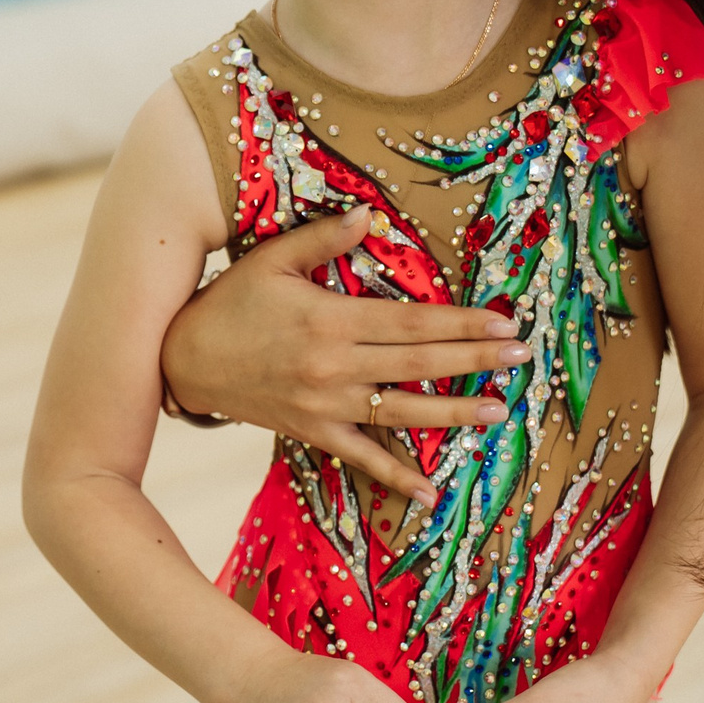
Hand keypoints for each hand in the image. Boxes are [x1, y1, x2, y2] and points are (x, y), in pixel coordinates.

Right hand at [160, 206, 527, 502]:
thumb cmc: (230, 303)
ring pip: (402, 411)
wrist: (183, 360)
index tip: (501, 322)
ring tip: (499, 411)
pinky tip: (431, 488)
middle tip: (521, 356)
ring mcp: (326, 405)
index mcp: (332, 321)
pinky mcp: (313, 432)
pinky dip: (396, 474)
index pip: (412, 323)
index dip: (460, 324)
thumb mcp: (272, 260)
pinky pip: (362, 456)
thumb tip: (370, 214)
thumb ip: (324, 238)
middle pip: (419, 364)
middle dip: (474, 360)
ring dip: (454, 413)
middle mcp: (335, 367)